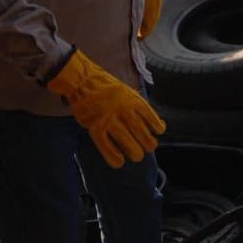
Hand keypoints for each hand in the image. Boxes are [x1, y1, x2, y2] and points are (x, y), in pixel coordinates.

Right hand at [45, 49, 165, 168]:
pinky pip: (106, 144)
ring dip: (134, 150)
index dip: (156, 125)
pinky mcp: (95, 127)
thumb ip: (136, 105)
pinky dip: (113, 155)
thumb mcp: (127, 91)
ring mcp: (108, 119)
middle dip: (147, 142)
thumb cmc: (107, 87)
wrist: (83, 81)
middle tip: (150, 148)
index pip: (149, 115)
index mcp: (132, 100)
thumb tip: (150, 120)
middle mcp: (123, 110)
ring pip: (125, 139)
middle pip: (139, 130)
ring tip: (138, 156)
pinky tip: (119, 162)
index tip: (160, 131)